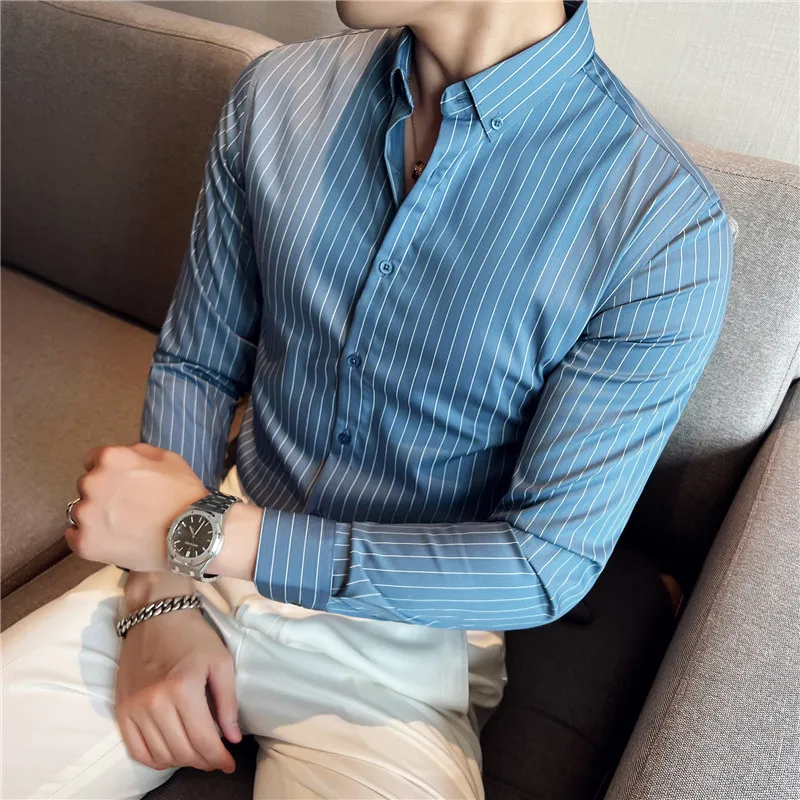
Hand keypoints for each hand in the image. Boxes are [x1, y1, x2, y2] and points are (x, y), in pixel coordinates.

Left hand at [65, 443, 206, 571]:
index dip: (109, 470)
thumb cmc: (184, 495)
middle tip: (127, 506)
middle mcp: (93, 483)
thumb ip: (138, 452)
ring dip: (95, 515)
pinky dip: (89, 537)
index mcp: (111, 459)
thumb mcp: (169, 459)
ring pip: (80, 511)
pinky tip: (112, 539)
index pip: (92, 459)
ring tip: (122, 526)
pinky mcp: (86, 543)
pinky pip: (74, 536)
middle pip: (87, 485)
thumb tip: (124, 456)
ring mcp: (87, 515)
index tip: (120, 482)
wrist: (193, 535)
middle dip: (103, 492)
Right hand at [115, 583, 240, 773]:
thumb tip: (232, 739)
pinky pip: (137, 750)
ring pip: (160, 754)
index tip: (229, 764)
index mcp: (184, 688)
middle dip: (203, 761)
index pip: (203, 740)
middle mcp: (156, 702)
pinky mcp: (122, 709)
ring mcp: (135, 707)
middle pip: (182, 751)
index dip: (219, 758)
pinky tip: (171, 754)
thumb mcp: (221, 662)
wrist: (156, 614)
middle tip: (216, 759)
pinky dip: (155, 759)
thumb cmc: (194, 636)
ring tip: (197, 754)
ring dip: (181, 761)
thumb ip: (228, 703)